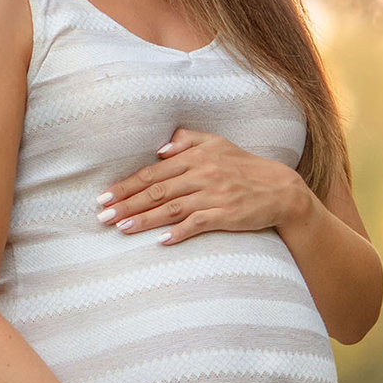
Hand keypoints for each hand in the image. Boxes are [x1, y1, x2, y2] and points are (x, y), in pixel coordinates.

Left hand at [97, 127, 314, 245]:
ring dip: (143, 219)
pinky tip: (161, 241)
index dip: (126, 184)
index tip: (104, 196)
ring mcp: (214, 195)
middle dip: (126, 203)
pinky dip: (178, 232)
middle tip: (102, 215)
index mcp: (195, 157)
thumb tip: (158, 149)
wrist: (280, 189)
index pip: (152, 171)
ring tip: (121, 227)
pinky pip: (197, 224)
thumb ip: (187, 141)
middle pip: (156, 190)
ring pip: (171, 208)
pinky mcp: (226, 214)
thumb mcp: (217, 143)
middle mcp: (201, 174)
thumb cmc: (243, 166)